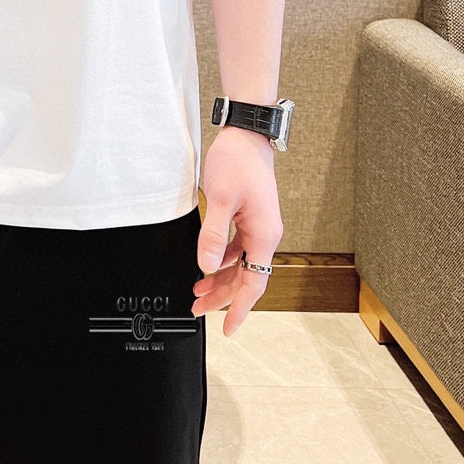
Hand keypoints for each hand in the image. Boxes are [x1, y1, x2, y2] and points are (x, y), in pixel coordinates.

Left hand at [191, 126, 283, 336]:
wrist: (247, 134)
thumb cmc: (238, 162)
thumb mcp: (221, 199)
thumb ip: (213, 235)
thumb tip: (206, 265)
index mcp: (264, 234)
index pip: (254, 283)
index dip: (239, 308)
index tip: (227, 328)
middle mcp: (266, 233)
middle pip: (246, 277)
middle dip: (223, 296)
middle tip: (198, 308)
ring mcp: (259, 225)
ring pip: (240, 263)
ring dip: (220, 277)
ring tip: (198, 289)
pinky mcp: (250, 216)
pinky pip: (238, 247)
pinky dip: (222, 258)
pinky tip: (207, 262)